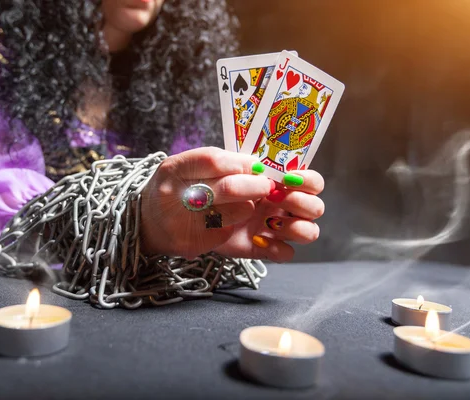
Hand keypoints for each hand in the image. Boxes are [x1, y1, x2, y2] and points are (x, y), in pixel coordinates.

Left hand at [139, 147, 324, 261]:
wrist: (155, 217)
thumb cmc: (176, 184)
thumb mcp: (190, 164)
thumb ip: (220, 162)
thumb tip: (254, 167)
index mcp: (265, 176)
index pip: (305, 177)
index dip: (303, 179)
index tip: (283, 179)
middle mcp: (273, 201)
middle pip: (314, 205)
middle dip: (302, 202)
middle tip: (275, 199)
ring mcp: (266, 226)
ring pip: (306, 231)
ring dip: (296, 226)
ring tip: (269, 223)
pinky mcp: (254, 248)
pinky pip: (283, 254)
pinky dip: (277, 249)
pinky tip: (257, 240)